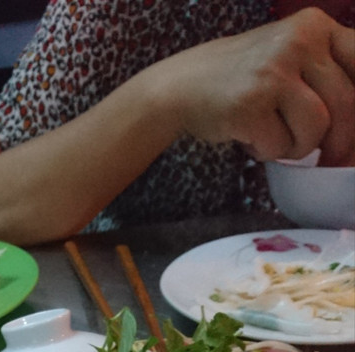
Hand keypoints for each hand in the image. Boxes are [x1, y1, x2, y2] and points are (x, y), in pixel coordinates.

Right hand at [169, 8, 354, 164]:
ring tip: (276, 139)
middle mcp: (299, 40)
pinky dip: (267, 152)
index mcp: (315, 25)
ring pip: (317, 128)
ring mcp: (273, 71)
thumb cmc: (241, 80)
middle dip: (340, 142)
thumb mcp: (289, 57)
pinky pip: (281, 145)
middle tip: (329, 159)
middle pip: (347, 103)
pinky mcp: (251, 104)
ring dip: (299, 147)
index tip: (353, 140)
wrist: (180, 86)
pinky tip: (250, 136)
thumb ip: (326, 76)